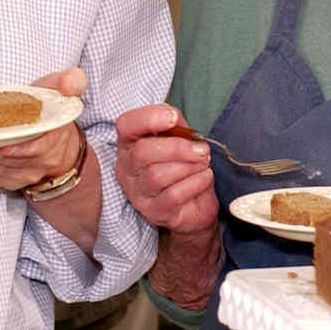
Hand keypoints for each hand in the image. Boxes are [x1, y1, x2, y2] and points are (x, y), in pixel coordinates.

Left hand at [0, 67, 87, 192]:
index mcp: (56, 135)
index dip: (21, 149)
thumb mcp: (62, 93)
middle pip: (11, 158)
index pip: (39, 146)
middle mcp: (44, 159)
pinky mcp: (13, 181)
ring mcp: (28, 173)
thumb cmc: (52, 115)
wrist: (61, 147)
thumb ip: (70, 82)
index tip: (3, 147)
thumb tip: (69, 83)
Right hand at [115, 104, 218, 234]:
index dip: (147, 118)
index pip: (126, 126)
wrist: (194, 204)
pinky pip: (172, 195)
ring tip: (204, 164)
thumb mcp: (180, 139)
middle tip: (202, 149)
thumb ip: (175, 125)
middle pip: (142, 152)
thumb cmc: (182, 166)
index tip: (173, 118)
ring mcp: (137, 193)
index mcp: (130, 144)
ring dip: (189, 166)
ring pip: (157, 175)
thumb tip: (173, 117)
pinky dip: (194, 183)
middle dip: (177, 148)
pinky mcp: (153, 212)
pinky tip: (204, 178)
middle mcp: (127, 168)